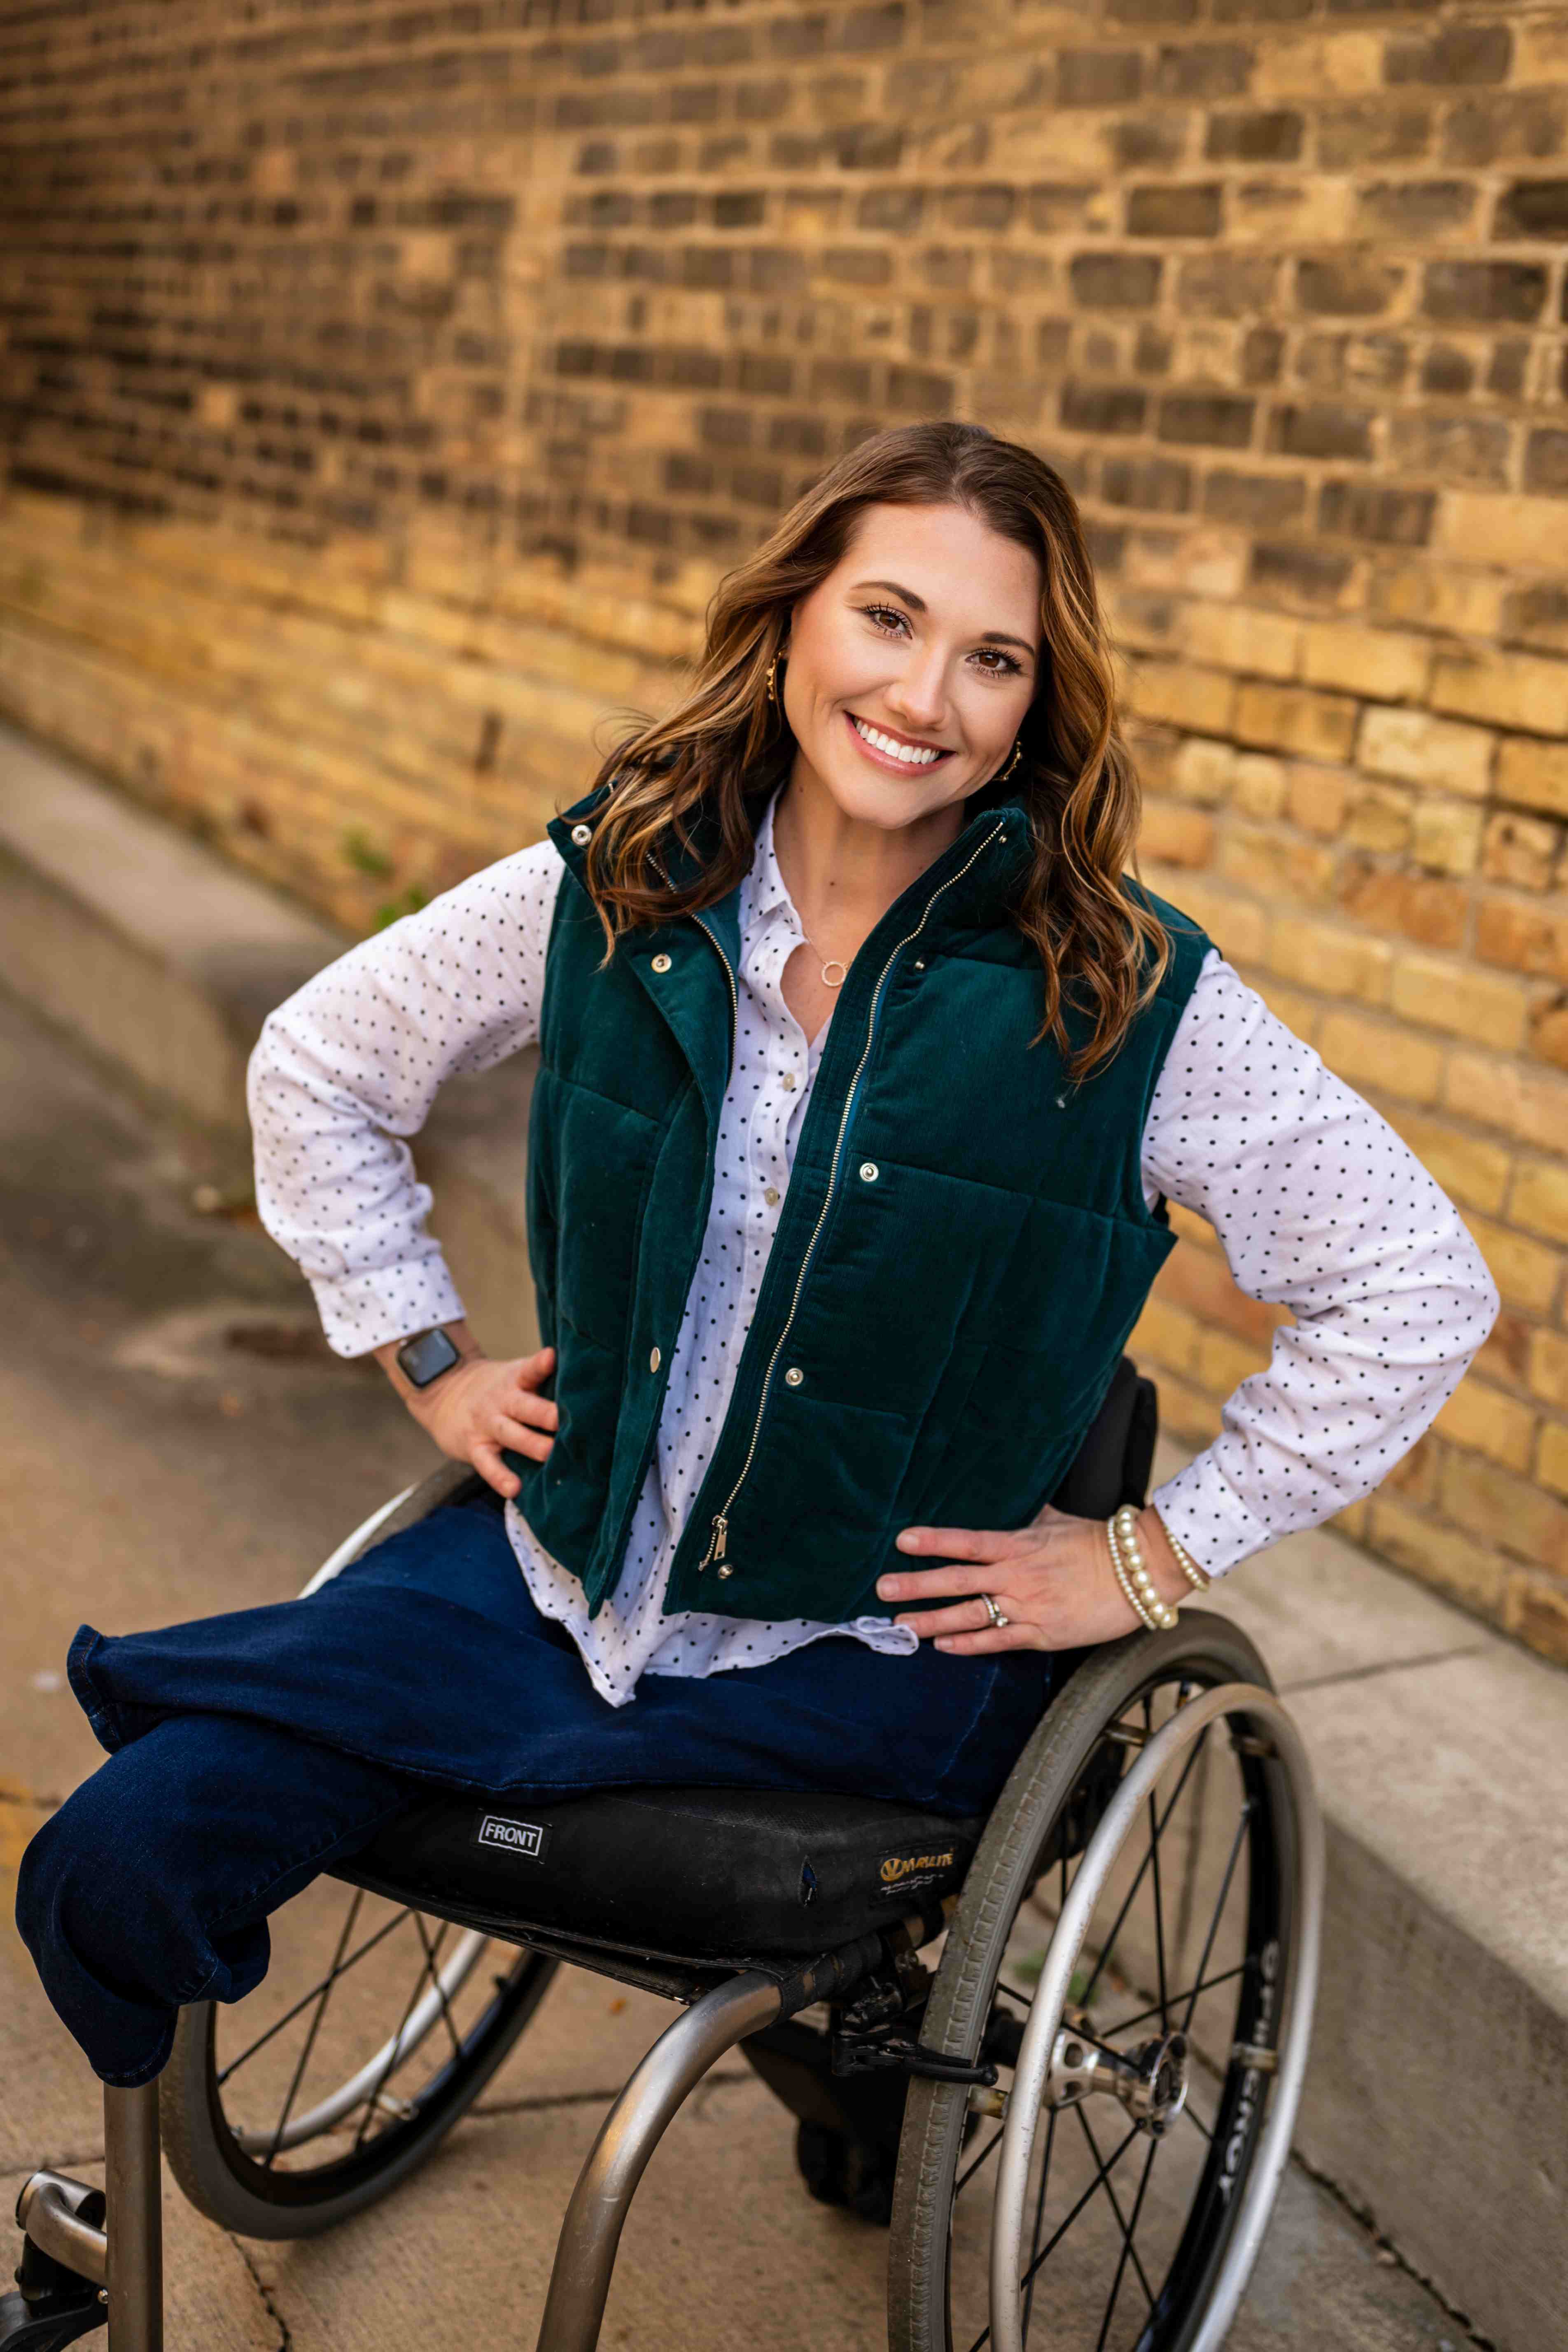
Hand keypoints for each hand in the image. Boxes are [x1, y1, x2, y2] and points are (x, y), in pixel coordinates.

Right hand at [374, 1326, 559, 1500]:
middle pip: (524, 1406)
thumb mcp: (514, 1375)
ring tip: (549, 1452)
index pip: (529, 1370)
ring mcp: (487, 1425)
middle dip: (545, 1413)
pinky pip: (488, 1465)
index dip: (540, 1365)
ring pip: (510, 1434)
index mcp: (515, 1380)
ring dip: (530, 1444)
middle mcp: (502, 1401)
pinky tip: (514, 1489)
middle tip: (563, 1420)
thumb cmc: (497, 1389)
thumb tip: (588, 1383)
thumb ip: (542, 1380)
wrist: (445, 1393)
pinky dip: (500, 1477)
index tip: (551, 1357)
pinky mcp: (475, 1447)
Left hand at [875, 1503, 1190, 1654]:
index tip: (901, 1540)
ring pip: (970, 1614)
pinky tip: (942, 1646)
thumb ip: (1030, 1518)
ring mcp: (1028, 1606)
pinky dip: (969, 1644)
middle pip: (957, 1580)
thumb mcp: (1058, 1521)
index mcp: (1019, 1545)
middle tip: (881, 1587)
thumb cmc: (1099, 1543)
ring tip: (900, 1623)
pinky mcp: (1043, 1633)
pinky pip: (999, 1640)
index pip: (966, 1541)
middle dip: (916, 1584)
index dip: (933, 1540)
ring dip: (931, 1619)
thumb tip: (1018, 1506)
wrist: (1140, 1572)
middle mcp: (1017, 1575)